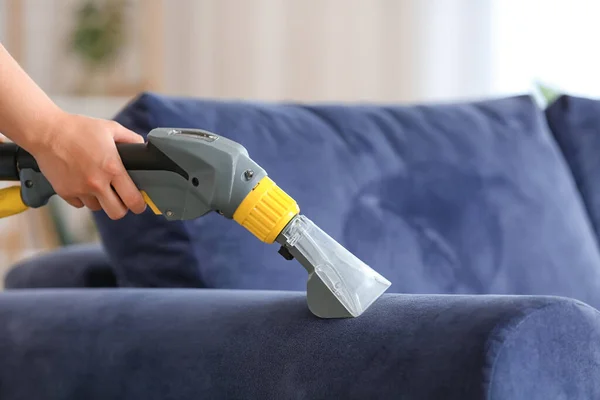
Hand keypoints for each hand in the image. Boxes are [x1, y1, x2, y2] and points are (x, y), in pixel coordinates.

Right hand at [30, 111, 146, 219]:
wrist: (47, 132)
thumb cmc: (78, 129)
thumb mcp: (111, 128)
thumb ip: (131, 139)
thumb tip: (143, 147)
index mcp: (112, 168)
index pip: (133, 200)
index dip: (139, 205)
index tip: (139, 203)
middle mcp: (96, 183)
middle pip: (117, 213)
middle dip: (122, 207)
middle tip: (121, 198)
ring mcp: (79, 189)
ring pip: (98, 208)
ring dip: (101, 200)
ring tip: (98, 185)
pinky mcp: (65, 192)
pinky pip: (80, 204)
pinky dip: (83, 198)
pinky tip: (83, 183)